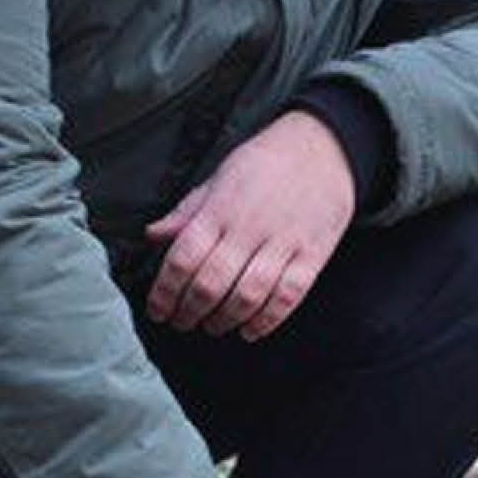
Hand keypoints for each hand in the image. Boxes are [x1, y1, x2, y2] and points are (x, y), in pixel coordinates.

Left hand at [145, 111, 354, 338]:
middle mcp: (249, 227)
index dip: (165, 292)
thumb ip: (187, 213)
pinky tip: (250, 330)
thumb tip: (153, 235)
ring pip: (247, 296)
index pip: (183, 259)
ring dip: (224, 320)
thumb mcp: (219, 178)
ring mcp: (283, 242)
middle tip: (181, 323)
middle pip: (211, 284)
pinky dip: (266, 321)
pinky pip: (288, 296)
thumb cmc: (266, 164)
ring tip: (212, 326)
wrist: (324, 148)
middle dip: (189, 312)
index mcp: (220, 209)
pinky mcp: (312, 255)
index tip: (158, 310)